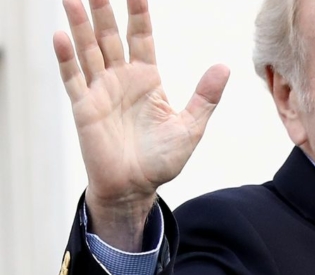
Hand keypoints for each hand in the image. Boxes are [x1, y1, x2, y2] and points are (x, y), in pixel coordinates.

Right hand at [53, 0, 228, 250]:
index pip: (142, 36)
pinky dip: (66, 58)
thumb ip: (205, 96)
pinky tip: (60, 36)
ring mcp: (101, 91)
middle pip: (110, 36)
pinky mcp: (85, 108)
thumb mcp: (191, 126)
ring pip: (88, 50)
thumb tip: (224, 66)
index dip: (138, 13)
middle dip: (104, 10)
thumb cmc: (162, 160)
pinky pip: (73, 79)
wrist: (136, 188)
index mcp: (147, 79)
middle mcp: (121, 79)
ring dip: (80, 25)